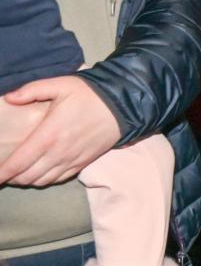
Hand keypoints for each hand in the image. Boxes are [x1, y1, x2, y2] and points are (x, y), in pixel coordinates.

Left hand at [0, 77, 122, 185]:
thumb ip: (31, 90)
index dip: (2, 172)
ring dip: (27, 180)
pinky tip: (39, 174)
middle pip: (27, 176)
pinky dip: (45, 180)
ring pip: (42, 180)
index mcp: (49, 135)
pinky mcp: (83, 163)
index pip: (18, 162)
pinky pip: (58, 179)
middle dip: (12, 177)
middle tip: (4, 171)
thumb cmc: (90, 94)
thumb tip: (8, 98)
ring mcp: (72, 160)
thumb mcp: (60, 85)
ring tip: (18, 174)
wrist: (124, 105)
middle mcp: (59, 153)